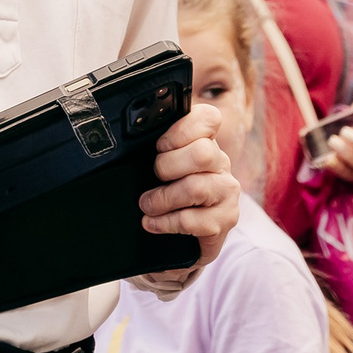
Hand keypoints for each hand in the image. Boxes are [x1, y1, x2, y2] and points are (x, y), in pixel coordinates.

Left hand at [140, 102, 240, 269]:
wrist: (191, 233)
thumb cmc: (173, 192)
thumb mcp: (165, 165)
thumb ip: (157, 151)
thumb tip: (126, 146)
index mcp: (206, 142)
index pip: (208, 118)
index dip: (181, 130)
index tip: (161, 146)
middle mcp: (221, 163)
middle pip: (202, 153)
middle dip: (167, 166)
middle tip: (154, 176)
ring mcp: (227, 191)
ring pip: (196, 188)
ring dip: (163, 199)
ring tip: (147, 205)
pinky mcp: (226, 219)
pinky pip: (192, 219)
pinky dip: (165, 223)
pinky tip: (154, 223)